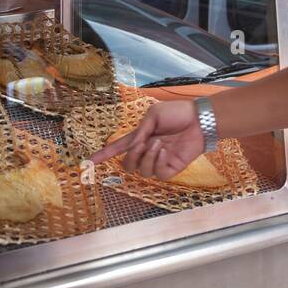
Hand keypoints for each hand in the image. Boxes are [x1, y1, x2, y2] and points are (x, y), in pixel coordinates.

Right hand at [88, 99, 205, 180]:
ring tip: (159, 143)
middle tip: (142, 143)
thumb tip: (134, 146)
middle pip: (127, 165)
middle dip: (131, 156)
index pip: (118, 148)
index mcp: (140, 137)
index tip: (88, 162)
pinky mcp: (171, 169)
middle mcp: (147, 151)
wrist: (199, 120)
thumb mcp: (153, 115)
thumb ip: (140, 131)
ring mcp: (158, 161)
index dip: (103, 155)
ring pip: (141, 170)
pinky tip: (165, 151)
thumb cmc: (177, 113)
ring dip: (146, 156)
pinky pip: (157, 173)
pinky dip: (157, 161)